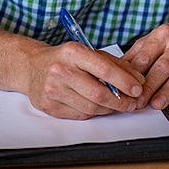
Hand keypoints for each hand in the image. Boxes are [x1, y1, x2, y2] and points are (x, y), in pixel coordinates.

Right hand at [22, 43, 144, 118]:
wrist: (31, 67)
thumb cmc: (64, 59)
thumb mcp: (88, 53)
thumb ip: (114, 64)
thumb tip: (137, 79)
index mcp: (73, 52)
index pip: (104, 69)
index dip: (125, 82)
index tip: (137, 89)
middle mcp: (61, 70)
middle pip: (99, 94)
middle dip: (121, 102)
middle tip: (132, 103)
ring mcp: (52, 89)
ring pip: (91, 108)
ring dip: (109, 110)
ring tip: (117, 105)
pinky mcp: (49, 106)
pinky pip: (79, 115)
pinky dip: (93, 113)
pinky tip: (97, 107)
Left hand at [124, 19, 168, 109]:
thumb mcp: (157, 37)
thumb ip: (139, 52)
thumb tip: (118, 69)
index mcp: (162, 35)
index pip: (145, 57)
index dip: (135, 76)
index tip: (127, 90)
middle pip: (162, 66)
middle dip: (149, 87)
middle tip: (140, 102)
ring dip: (168, 91)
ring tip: (158, 104)